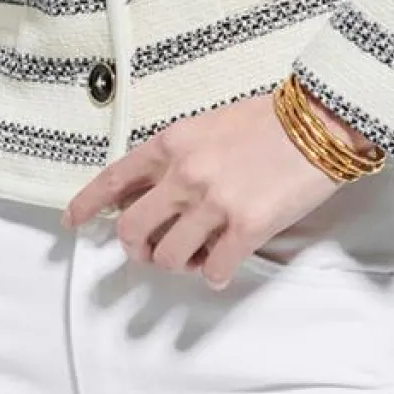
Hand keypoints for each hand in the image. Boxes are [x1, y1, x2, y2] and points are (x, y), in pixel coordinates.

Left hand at [61, 89, 363, 288]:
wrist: (320, 121)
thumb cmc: (266, 120)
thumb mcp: (205, 126)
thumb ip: (173, 157)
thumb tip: (144, 192)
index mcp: (171, 144)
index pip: (114, 180)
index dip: (87, 205)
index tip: (73, 223)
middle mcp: (185, 174)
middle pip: (132, 231)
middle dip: (136, 249)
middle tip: (151, 252)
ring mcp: (214, 203)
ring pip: (168, 257)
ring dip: (177, 264)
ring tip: (196, 255)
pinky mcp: (247, 227)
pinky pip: (213, 269)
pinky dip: (212, 273)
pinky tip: (221, 264)